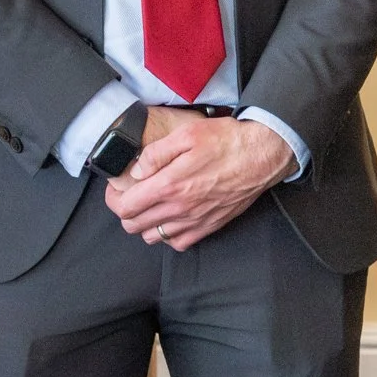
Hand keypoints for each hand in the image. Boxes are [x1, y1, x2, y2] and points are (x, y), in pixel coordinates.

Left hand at [104, 112, 294, 250]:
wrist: (263, 154)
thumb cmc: (227, 141)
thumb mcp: (188, 133)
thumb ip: (156, 153)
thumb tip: (136, 170)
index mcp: (169, 185)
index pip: (124, 207)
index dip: (113, 199)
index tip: (118, 188)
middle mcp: (179, 208)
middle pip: (133, 226)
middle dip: (126, 211)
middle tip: (133, 195)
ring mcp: (195, 220)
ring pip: (153, 237)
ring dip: (146, 224)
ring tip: (153, 206)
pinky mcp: (210, 226)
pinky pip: (178, 243)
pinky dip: (170, 234)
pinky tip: (174, 217)